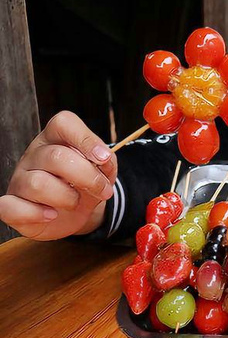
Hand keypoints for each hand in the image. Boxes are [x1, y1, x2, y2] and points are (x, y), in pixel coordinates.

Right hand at [0, 111, 116, 239]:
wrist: (72, 214)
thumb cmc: (84, 186)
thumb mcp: (102, 172)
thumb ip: (107, 163)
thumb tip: (104, 159)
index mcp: (55, 139)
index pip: (64, 123)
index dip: (86, 139)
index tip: (104, 158)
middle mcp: (34, 155)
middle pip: (56, 156)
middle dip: (87, 176)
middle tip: (104, 191)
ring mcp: (19, 179)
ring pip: (38, 184)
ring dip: (67, 198)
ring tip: (75, 203)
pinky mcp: (10, 204)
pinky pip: (11, 207)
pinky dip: (36, 214)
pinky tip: (51, 214)